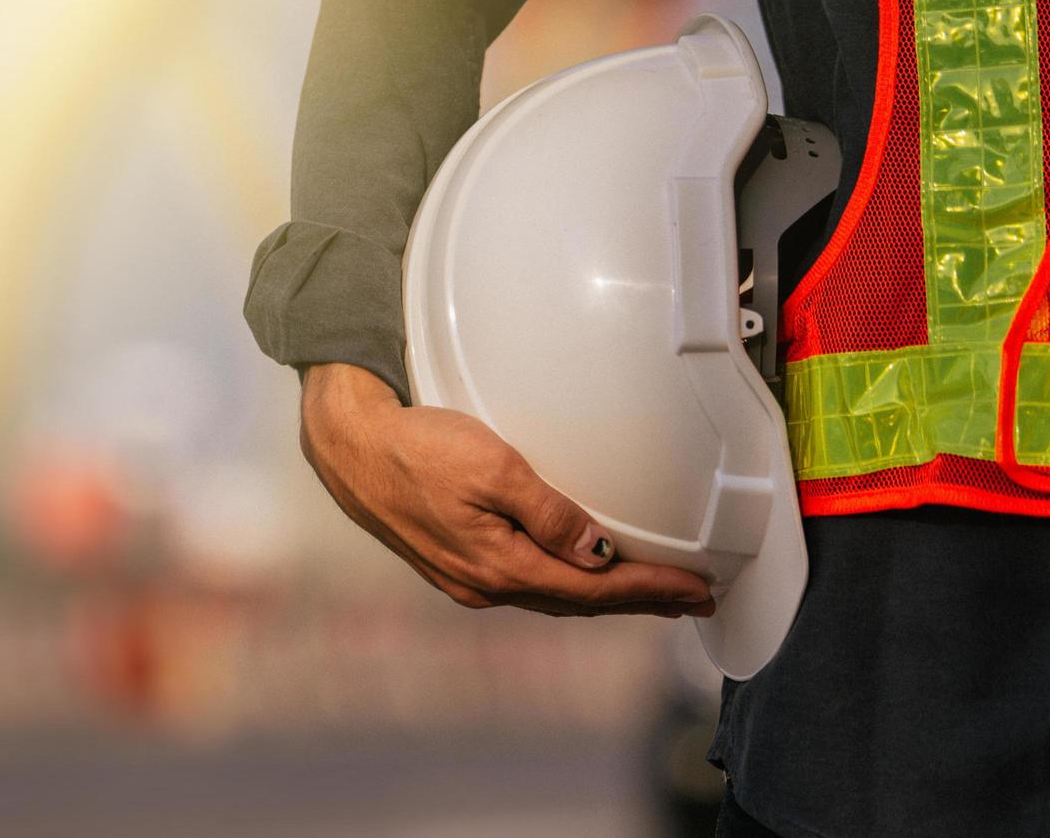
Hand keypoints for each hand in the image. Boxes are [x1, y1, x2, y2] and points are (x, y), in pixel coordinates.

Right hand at [299, 363, 714, 617]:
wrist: (350, 447)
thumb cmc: (417, 448)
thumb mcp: (493, 468)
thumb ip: (550, 514)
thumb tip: (599, 555)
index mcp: (501, 567)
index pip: (596, 589)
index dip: (652, 590)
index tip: (698, 591)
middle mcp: (485, 585)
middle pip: (579, 602)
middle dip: (638, 601)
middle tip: (691, 598)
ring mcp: (466, 578)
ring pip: (552, 594)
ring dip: (603, 595)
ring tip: (647, 590)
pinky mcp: (453, 561)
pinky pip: (527, 581)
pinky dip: (566, 582)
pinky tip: (578, 573)